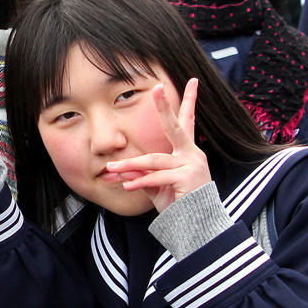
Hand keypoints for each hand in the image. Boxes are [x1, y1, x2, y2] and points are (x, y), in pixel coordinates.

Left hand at [106, 78, 210, 212]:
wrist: (196, 226)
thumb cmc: (177, 203)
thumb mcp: (156, 185)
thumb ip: (141, 174)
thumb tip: (118, 168)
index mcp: (187, 151)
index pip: (188, 121)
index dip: (189, 101)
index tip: (193, 81)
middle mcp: (192, 153)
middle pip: (175, 126)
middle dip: (165, 106)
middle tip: (157, 87)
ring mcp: (191, 164)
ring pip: (153, 160)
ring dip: (130, 165)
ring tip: (111, 168)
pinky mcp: (188, 178)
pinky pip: (156, 177)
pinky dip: (139, 181)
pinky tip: (127, 185)